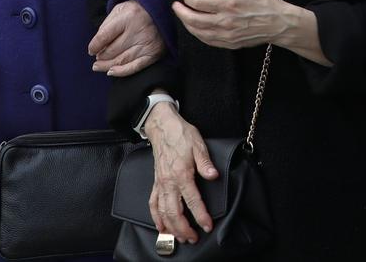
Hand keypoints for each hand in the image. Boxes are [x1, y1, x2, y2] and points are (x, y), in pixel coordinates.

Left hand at [88, 0, 163, 75]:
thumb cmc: (137, 10)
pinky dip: (122, 72)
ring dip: (106, 66)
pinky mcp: (154, 53)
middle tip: (97, 57)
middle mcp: (138, 30)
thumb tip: (97, 45)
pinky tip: (111, 72)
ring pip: (121, 60)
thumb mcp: (120, 9)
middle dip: (101, 56)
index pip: (104, 36)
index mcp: (128, 16)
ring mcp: (147, 43)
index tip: (91, 50)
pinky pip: (135, 67)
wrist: (161, 10)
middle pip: (112, 50)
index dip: (94, 46)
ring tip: (98, 66)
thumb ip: (107, 24)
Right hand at [146, 104, 217, 244]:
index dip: (200, 215)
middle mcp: (169, 182)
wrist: (163, 127)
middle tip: (192, 238)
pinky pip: (153, 204)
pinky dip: (155, 217)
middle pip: (174, 212)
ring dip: (170, 227)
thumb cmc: (181, 135)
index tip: (207, 226)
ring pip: (162, 212)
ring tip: (179, 238)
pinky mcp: (156, 183)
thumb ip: (205, 163)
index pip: (192, 200)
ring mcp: (160, 184)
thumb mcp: (198, 144)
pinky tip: (160, 227)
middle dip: (183, 229)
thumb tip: (213, 175)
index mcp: (181, 173)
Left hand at [172, 0, 301, 50]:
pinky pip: (208, 41)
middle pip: (194, 19)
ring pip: (199, 32)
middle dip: (181, 12)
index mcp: (228, 5)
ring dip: (187, 24)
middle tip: (176, 6)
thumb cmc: (266, 3)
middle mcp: (225, 21)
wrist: (279, 24)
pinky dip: (198, 35)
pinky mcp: (230, 43)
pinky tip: (195, 29)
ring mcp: (226, 35)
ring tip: (183, 17)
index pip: (199, 3)